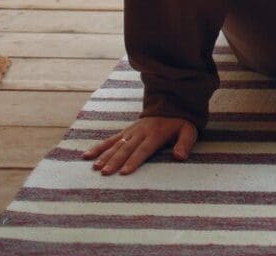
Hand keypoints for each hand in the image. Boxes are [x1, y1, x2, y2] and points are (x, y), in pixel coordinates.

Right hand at [82, 115, 197, 175]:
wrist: (171, 103)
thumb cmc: (180, 122)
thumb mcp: (189, 131)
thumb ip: (185, 144)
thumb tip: (179, 157)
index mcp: (156, 134)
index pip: (144, 149)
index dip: (134, 161)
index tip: (124, 172)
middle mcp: (141, 132)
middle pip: (126, 148)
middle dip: (115, 161)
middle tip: (105, 173)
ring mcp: (131, 131)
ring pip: (116, 144)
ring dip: (104, 156)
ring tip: (95, 167)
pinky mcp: (125, 131)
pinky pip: (110, 140)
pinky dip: (98, 147)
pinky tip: (87, 156)